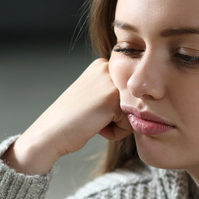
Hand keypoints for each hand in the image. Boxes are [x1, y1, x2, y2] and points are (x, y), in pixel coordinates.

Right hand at [4, 58, 131, 174]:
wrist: (50, 133)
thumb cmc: (71, 120)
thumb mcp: (94, 96)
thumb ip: (115, 92)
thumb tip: (148, 98)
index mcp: (103, 65)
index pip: (130, 92)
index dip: (115, 108)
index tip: (92, 109)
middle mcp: (108, 68)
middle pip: (134, 101)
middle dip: (118, 116)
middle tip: (92, 116)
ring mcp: (110, 82)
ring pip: (134, 112)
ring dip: (117, 124)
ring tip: (93, 121)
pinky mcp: (112, 99)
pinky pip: (129, 124)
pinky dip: (114, 132)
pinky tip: (94, 126)